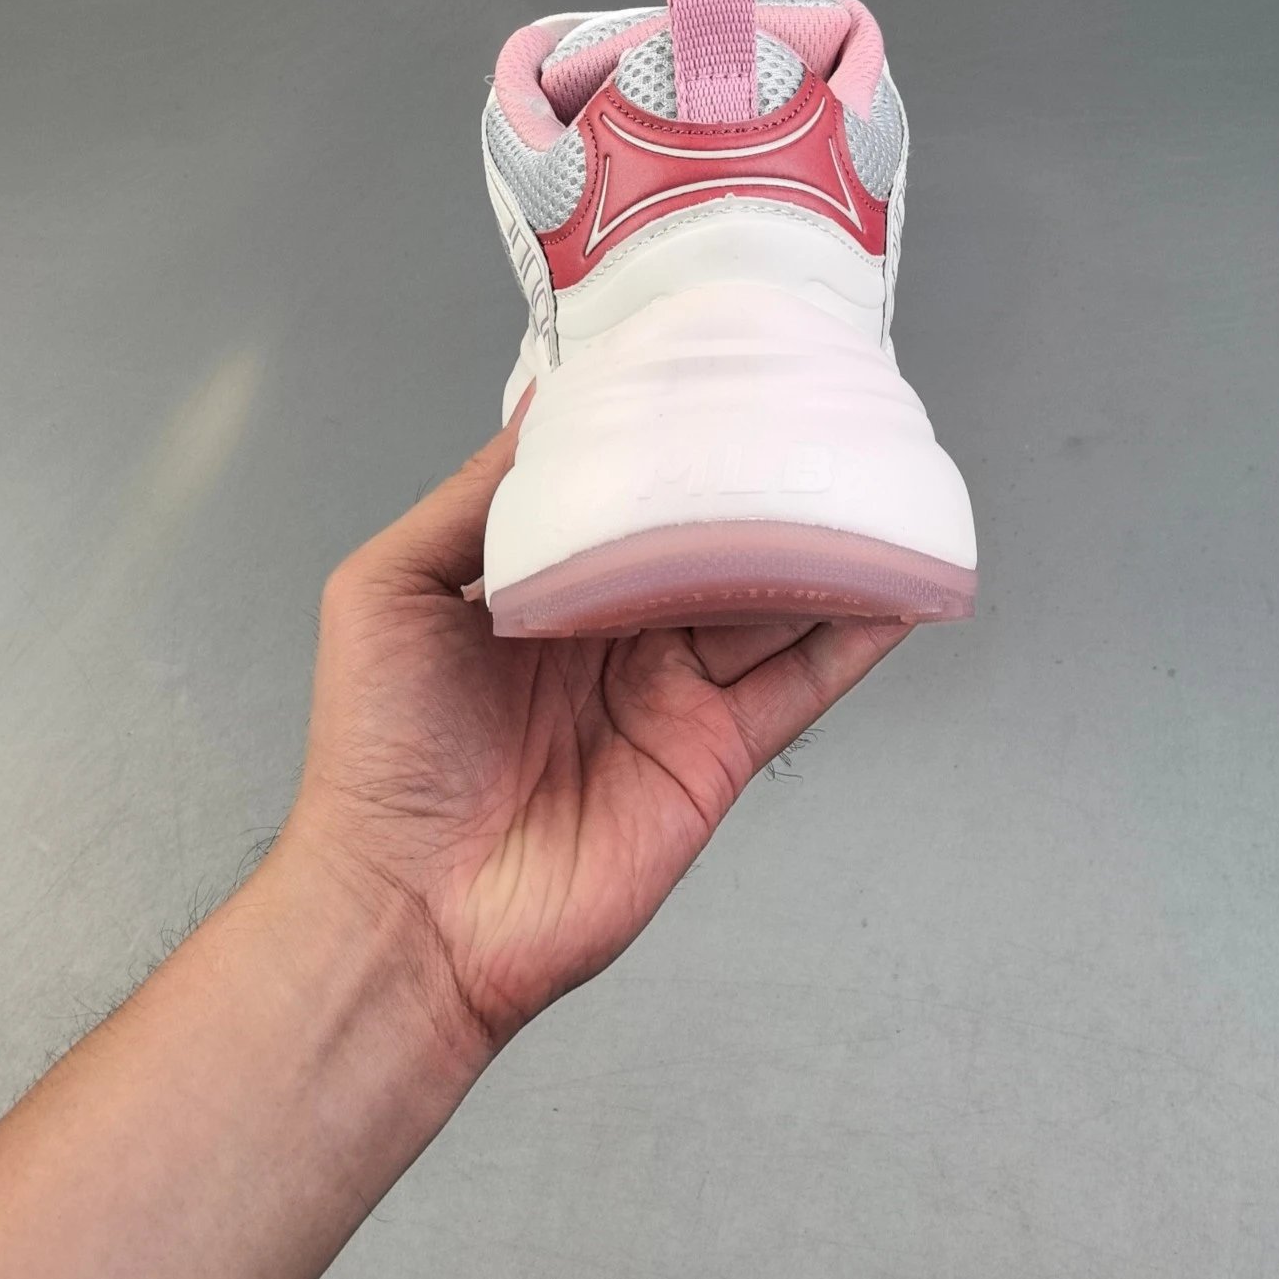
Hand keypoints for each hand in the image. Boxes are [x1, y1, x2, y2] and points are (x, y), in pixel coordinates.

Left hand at [287, 411, 911, 1062]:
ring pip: (770, 600)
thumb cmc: (380, 750)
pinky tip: (898, 581)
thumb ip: (473, 500)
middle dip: (760, 481)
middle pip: (711, 541)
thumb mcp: (391, 591)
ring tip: (878, 473)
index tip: (719, 369)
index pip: (627, 495)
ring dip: (823, 544)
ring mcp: (676, 693)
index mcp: (547, 585)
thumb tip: (544, 405)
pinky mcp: (717, 754)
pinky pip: (800, 685)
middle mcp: (621, 632)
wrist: (412, 909)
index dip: (671, 440)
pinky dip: (856, 636)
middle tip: (820, 408)